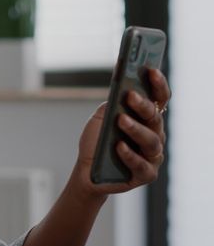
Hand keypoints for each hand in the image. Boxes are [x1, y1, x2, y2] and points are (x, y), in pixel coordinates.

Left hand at [75, 68, 170, 196]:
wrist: (86, 170)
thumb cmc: (97, 141)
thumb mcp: (101, 118)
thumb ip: (112, 103)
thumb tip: (122, 86)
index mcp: (146, 119)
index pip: (159, 99)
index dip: (158, 84)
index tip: (151, 70)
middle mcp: (154, 135)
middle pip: (154, 118)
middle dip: (143, 105)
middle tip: (129, 95)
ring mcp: (152, 156)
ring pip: (150, 140)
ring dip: (135, 129)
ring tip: (120, 120)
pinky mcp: (146, 175)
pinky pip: (141, 164)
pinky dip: (129, 155)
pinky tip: (119, 146)